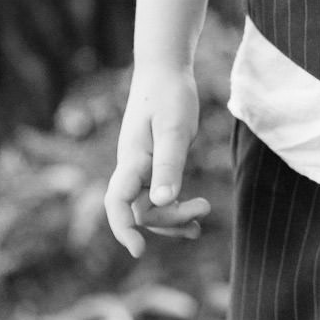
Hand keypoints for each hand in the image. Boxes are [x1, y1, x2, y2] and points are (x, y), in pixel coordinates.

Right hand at [103, 64, 210, 257]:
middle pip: (140, 210)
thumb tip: (162, 202)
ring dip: (172, 219)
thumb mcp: (174, 128)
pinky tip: (193, 211)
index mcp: (132, 159)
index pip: (117, 202)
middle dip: (168, 220)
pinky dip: (174, 206)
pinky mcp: (153, 162)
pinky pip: (158, 194)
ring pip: (149, 206)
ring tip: (199, 224)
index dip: (123, 229)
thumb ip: (168, 164)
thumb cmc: (169, 94)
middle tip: (203, 209)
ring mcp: (141, 166)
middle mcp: (132, 167)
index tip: (139, 250)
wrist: (164, 70)